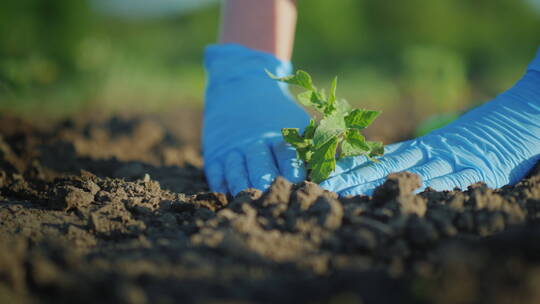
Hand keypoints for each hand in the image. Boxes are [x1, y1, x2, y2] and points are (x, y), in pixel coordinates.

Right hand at [203, 44, 309, 194]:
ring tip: (251, 203)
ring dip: (243, 189)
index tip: (299, 183)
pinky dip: (222, 187)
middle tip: (275, 198)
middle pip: (260, 168)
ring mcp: (233, 149)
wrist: (240, 85)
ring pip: (237, 173)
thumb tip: (331, 174)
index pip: (287, 155)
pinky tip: (229, 197)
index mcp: (278, 135)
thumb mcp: (296, 121)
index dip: (293, 170)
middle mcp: (254, 143)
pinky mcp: (215, 154)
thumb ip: (312, 146)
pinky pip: (216, 175)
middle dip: (267, 184)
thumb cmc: (277, 113)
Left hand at [320, 51, 539, 195]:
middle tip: (323, 186)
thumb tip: (389, 172)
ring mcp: (454, 161)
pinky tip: (404, 195)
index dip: (352, 168)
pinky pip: (450, 181)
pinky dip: (427, 188)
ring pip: (409, 173)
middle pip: (384, 166)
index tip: (324, 176)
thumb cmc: (486, 134)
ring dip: (376, 184)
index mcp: (424, 148)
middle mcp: (432, 154)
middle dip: (352, 177)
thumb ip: (421, 159)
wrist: (525, 115)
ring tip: (347, 193)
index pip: (380, 158)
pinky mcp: (480, 171)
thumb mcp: (448, 145)